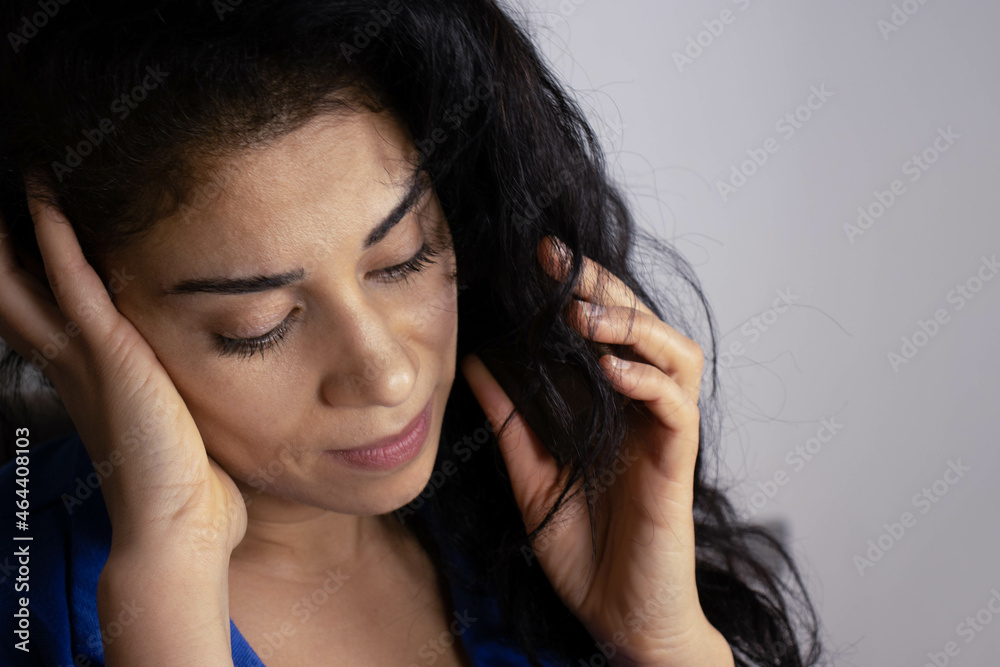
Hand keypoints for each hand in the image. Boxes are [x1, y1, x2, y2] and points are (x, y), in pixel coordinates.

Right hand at [0, 182, 245, 560]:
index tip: (23, 227)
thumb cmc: (183, 484)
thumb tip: (193, 384)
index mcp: (88, 379)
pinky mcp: (112, 358)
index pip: (43, 312)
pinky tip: (46, 202)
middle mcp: (74, 365)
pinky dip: (58, 244)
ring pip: (29, 281)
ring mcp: (87, 360)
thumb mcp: (170, 421)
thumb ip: (166, 392)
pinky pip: (76, 289)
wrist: (178, 529)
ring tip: (20, 180)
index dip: (25, 270)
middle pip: (17, 291)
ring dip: (19, 229)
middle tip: (2, 198)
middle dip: (3, 246)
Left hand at [460, 235, 732, 665]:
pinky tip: (612, 369)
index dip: (580, 290)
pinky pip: (676, 409)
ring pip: (677, 356)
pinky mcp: (676, 466)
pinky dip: (649, 381)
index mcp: (610, 410)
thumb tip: (477, 363)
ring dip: (633, 326)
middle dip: (604, 288)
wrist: (617, 619)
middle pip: (643, 329)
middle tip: (560, 260)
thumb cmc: (582, 551)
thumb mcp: (531, 476)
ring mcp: (663, 437)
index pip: (606, 332)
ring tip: (584, 315)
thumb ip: (511, 421)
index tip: (541, 258)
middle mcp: (642, 413)